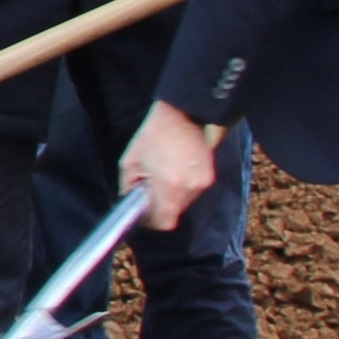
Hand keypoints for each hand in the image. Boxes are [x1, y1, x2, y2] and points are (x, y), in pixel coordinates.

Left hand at [123, 101, 223, 233]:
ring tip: (165, 174)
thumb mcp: (130, 163)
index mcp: (169, 187)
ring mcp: (203, 183)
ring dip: (173, 195)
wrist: (181, 115)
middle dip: (162, 205)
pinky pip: (193, 191)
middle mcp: (190, 188)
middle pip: (175, 213)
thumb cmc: (152, 137)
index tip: (146, 211)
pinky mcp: (210, 176)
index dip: (153, 221)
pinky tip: (176, 170)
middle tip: (152, 187)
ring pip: (185, 203)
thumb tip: (133, 206)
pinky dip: (183, 186)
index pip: (165, 223)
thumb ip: (128, 189)